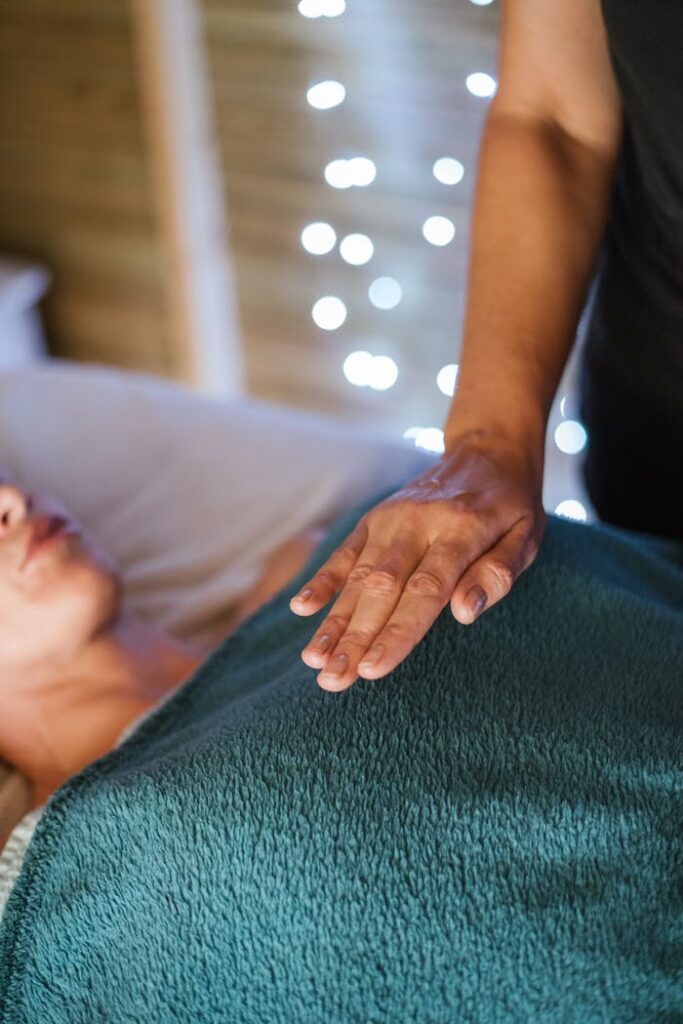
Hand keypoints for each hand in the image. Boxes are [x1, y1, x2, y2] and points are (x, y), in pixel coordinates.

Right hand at [289, 429, 546, 691]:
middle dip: (355, 637)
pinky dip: (322, 580)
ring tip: (314, 662)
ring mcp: (391, 518)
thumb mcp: (526, 536)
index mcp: (462, 529)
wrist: (487, 450)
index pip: (426, 589)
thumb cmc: (511, 505)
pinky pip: (345, 552)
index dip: (397, 631)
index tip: (372, 669)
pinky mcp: (374, 519)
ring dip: (335, 620)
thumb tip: (464, 613)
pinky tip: (301, 609)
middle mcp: (419, 523)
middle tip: (332, 682)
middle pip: (382, 587)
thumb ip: (498, 573)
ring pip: (357, 575)